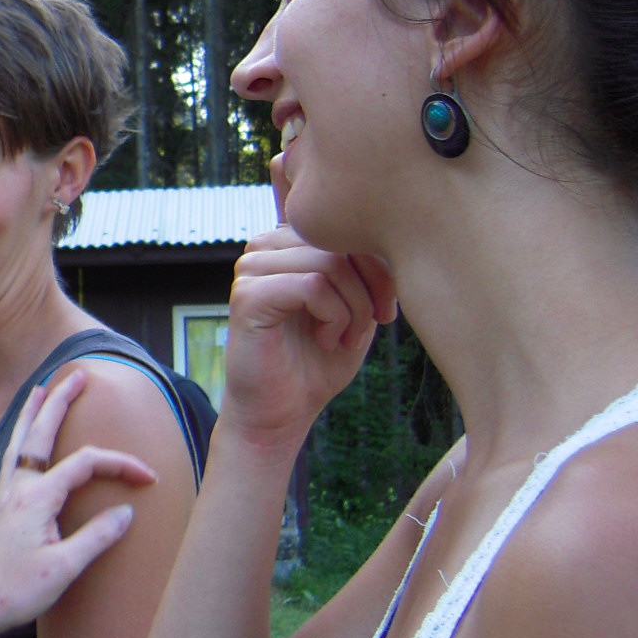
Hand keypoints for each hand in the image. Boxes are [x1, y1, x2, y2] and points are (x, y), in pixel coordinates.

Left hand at [0, 371, 149, 632]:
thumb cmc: (19, 590)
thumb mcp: (66, 568)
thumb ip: (97, 537)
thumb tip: (126, 511)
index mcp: (37, 498)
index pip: (85, 464)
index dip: (120, 465)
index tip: (149, 479)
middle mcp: (19, 488)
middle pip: (41, 433)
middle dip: (60, 402)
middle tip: (77, 376)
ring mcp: (7, 494)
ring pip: (21, 440)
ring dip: (34, 412)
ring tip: (41, 388)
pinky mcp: (3, 506)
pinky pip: (13, 457)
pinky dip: (22, 437)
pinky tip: (24, 438)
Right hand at [221, 226, 396, 446]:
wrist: (282, 411)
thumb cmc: (320, 359)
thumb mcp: (356, 303)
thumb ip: (364, 265)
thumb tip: (390, 231)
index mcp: (288, 240)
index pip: (348, 226)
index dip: (380, 265)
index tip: (386, 310)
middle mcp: (264, 245)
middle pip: (342, 241)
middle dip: (373, 286)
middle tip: (373, 325)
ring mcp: (251, 268)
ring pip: (330, 262)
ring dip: (355, 307)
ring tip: (347, 337)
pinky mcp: (247, 296)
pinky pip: (313, 286)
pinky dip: (334, 317)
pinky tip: (327, 340)